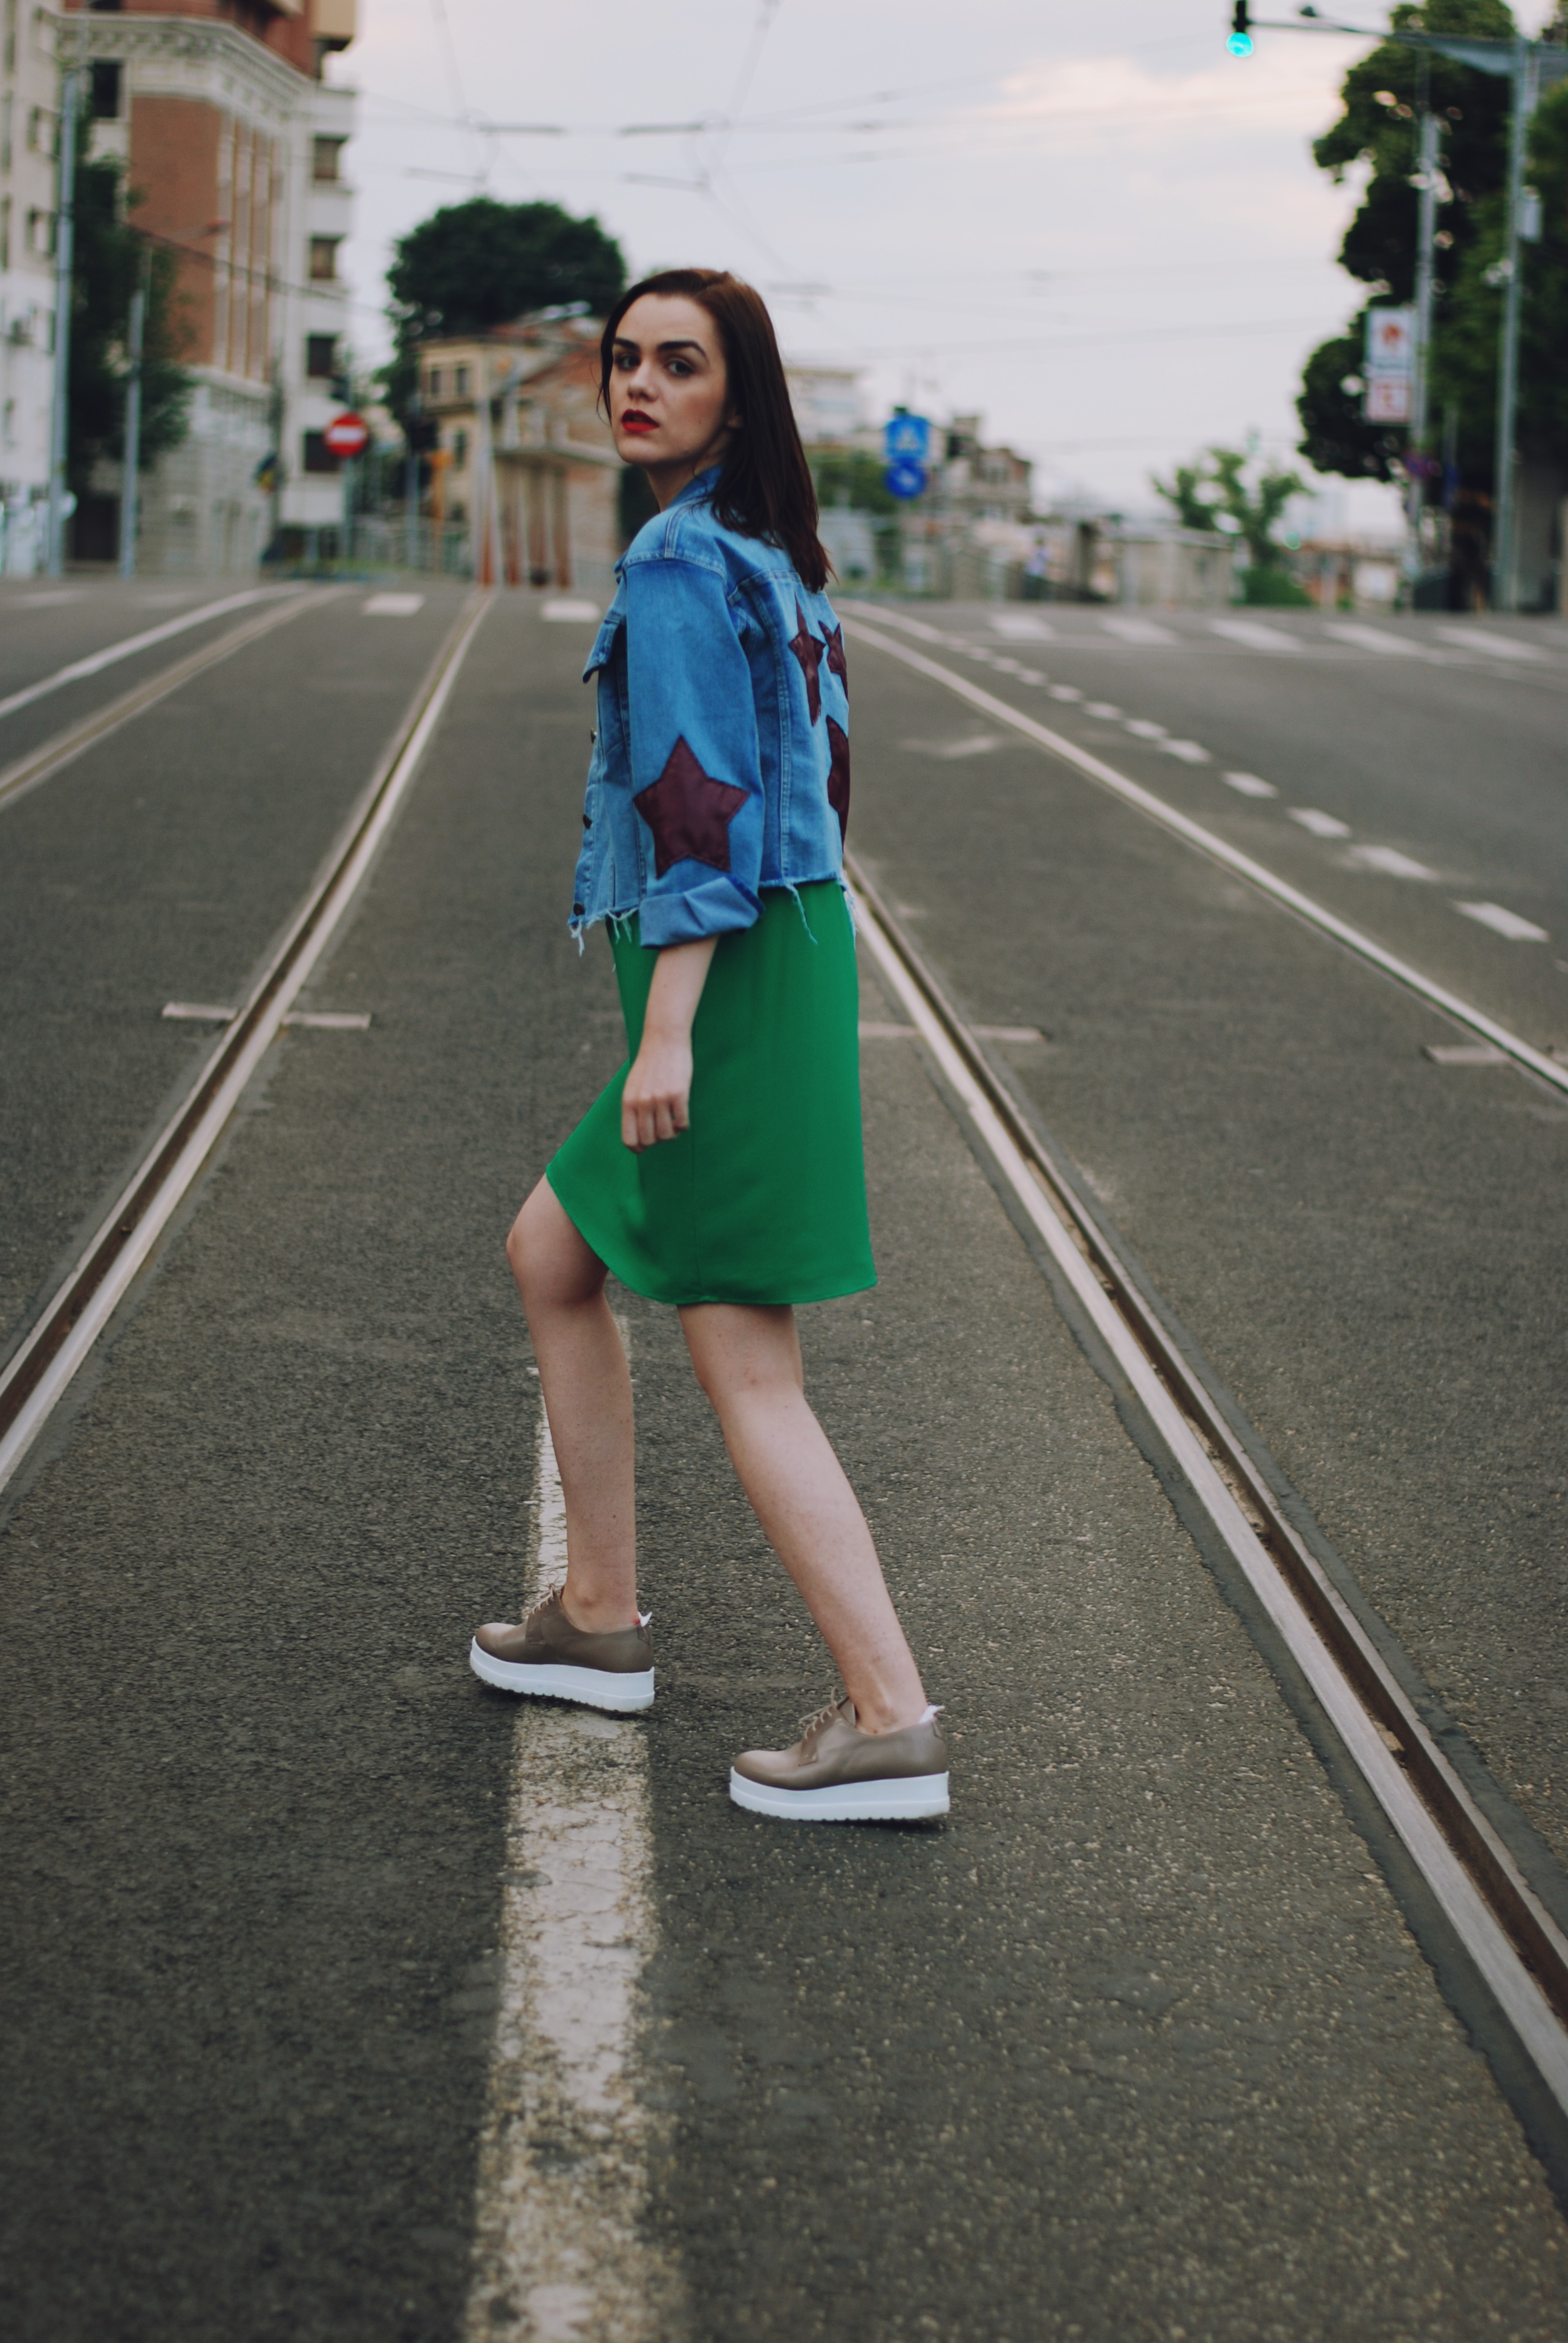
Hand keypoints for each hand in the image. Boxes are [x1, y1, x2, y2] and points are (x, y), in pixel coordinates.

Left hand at [621, 1034, 693, 1150]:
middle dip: (657, 1140)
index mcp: (628, 1102)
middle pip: (649, 1140)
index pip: (629, 1139)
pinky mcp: (679, 1094)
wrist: (664, 1039)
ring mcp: (660, 1099)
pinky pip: (682, 1123)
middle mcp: (642, 1102)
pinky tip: (682, 1116)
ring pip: (666, 1134)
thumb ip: (634, 1108)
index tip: (646, 1147)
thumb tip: (640, 1135)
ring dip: (672, 1134)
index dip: (638, 1148)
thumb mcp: (633, 1086)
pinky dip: (683, 1125)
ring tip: (673, 1123)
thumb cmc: (650, 1064)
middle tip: (663, 1130)